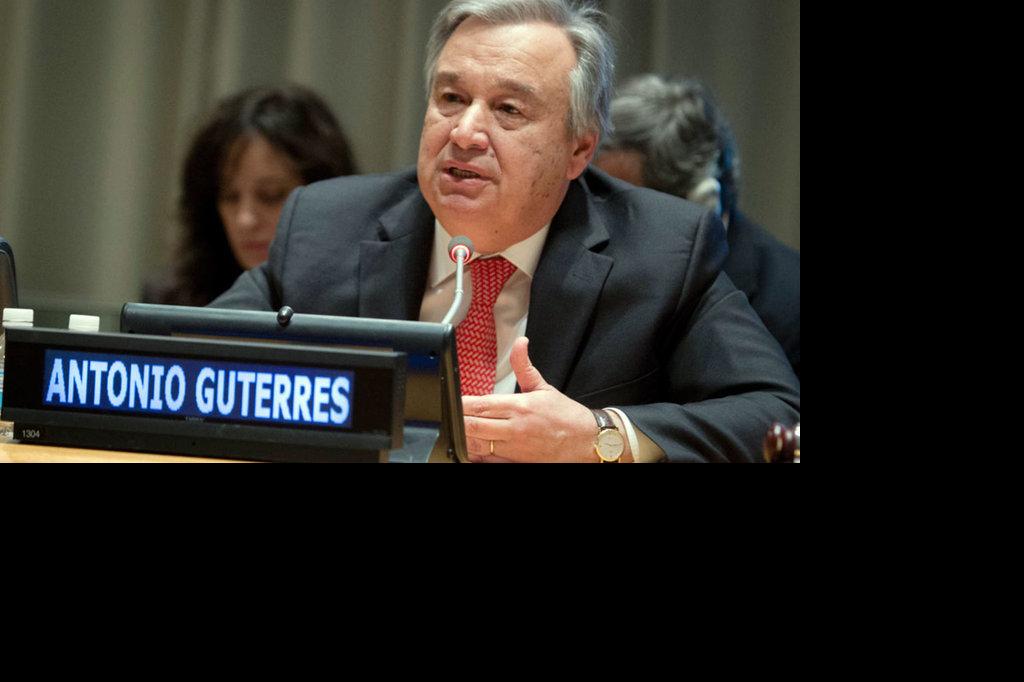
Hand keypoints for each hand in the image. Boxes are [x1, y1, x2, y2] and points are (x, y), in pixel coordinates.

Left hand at [461, 336, 597, 462]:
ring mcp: (514, 448)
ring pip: (477, 444)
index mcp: (519, 407)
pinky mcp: (516, 462)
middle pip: (473, 426)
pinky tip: (472, 446)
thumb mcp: (543, 386)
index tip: (453, 400)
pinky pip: (488, 460)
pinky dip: (476, 453)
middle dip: (457, 421)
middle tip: (449, 416)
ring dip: (464, 437)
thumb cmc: (565, 416)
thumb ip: (524, 365)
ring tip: (458, 430)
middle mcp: (514, 429)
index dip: (460, 404)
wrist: (586, 440)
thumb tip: (520, 343)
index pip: (480, 405)